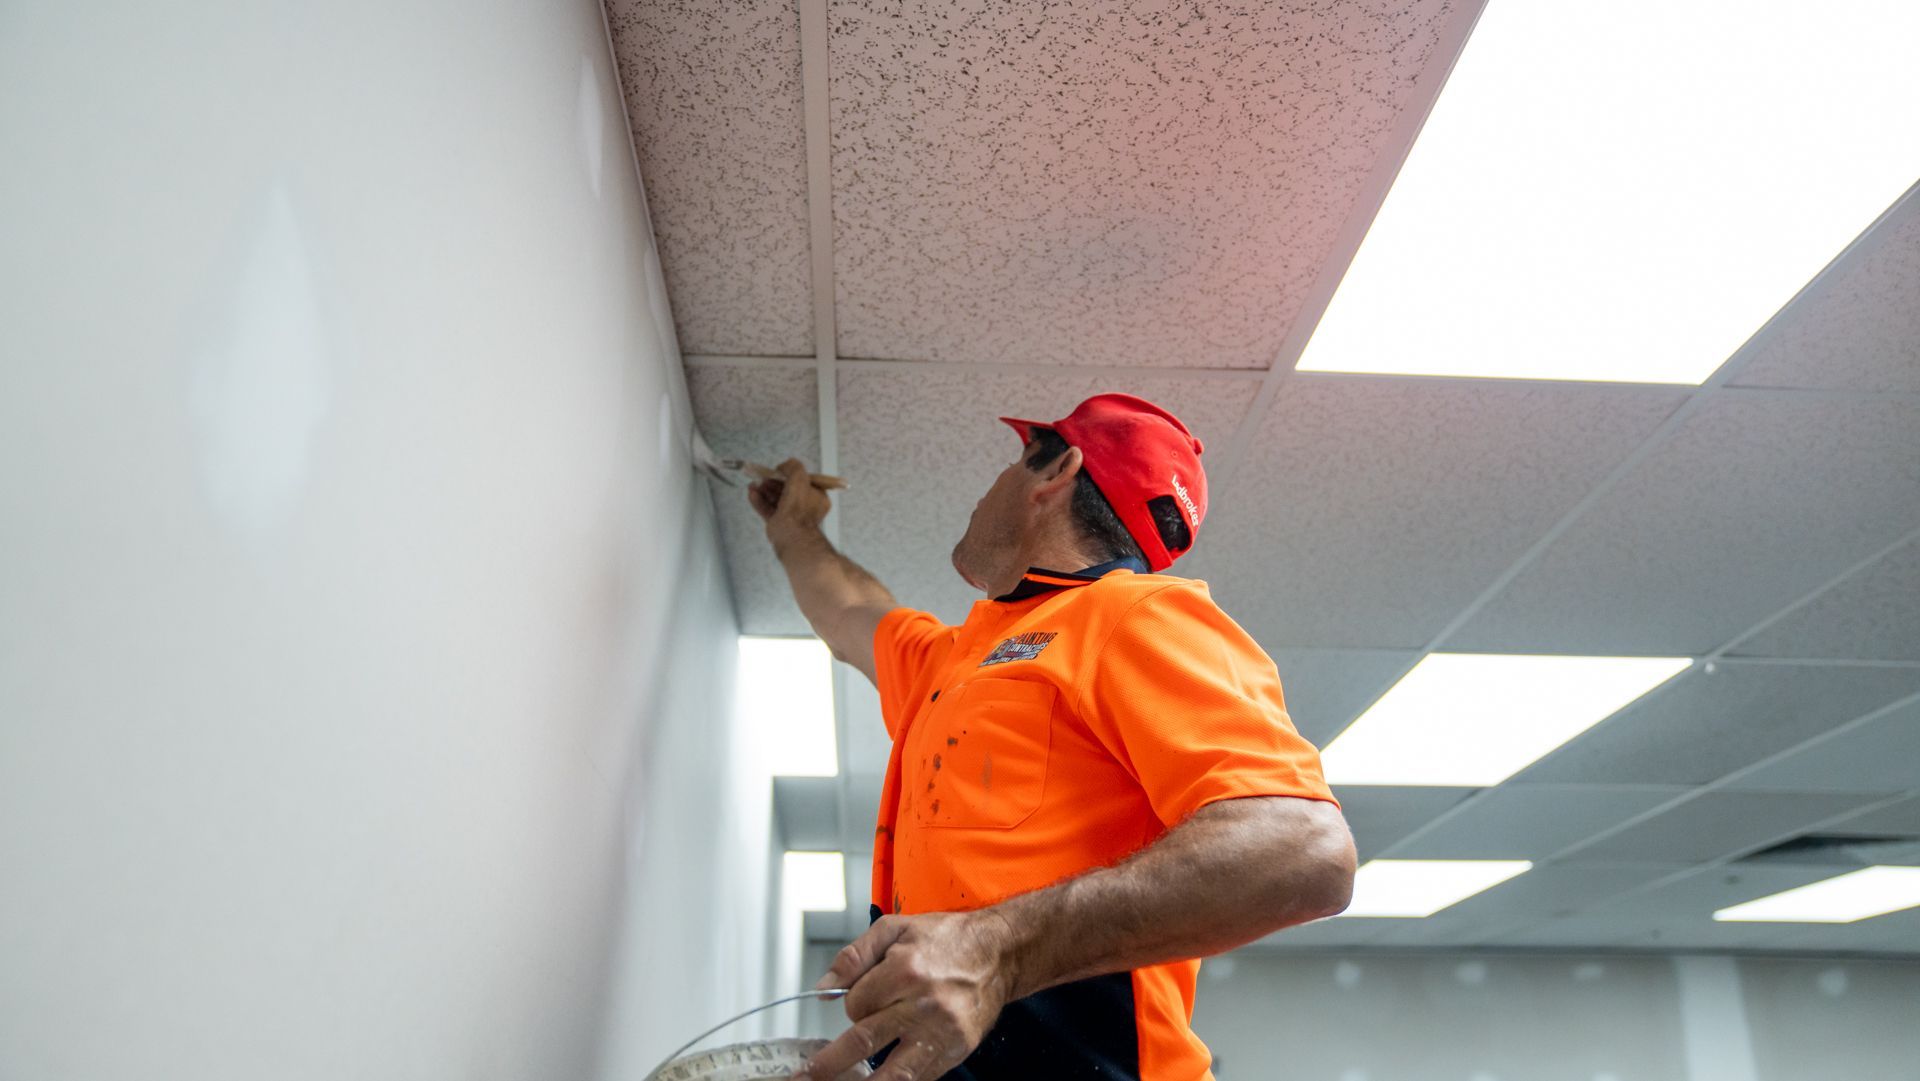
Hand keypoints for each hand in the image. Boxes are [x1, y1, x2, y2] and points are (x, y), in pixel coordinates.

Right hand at [748, 457, 833, 541]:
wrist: (791, 534)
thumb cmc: (799, 509)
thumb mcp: (799, 478)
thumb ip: (793, 467)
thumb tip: (785, 465)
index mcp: (816, 497)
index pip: (803, 481)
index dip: (790, 475)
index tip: (779, 471)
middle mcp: (805, 507)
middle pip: (787, 489)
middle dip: (773, 482)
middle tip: (763, 477)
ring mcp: (792, 516)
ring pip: (776, 499)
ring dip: (764, 490)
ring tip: (754, 485)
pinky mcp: (779, 523)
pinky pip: (768, 509)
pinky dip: (759, 501)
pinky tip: (752, 494)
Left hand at [793, 910, 1020, 1080]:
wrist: (999, 953)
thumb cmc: (947, 939)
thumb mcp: (895, 929)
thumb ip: (854, 957)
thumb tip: (823, 989)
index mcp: (904, 970)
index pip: (856, 1004)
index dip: (851, 1006)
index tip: (858, 1004)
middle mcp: (922, 1004)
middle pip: (864, 1041)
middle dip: (828, 1065)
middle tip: (803, 1077)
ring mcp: (941, 1032)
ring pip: (893, 1073)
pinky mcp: (956, 1050)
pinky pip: (920, 1077)